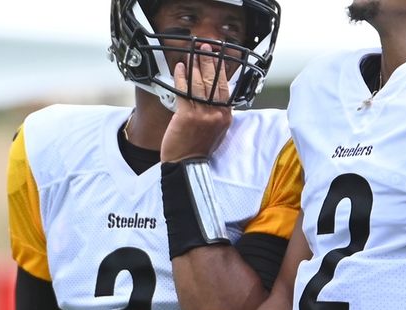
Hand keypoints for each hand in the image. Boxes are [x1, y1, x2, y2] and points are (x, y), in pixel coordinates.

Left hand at [160, 43, 232, 161]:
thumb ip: (217, 113)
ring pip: (199, 85)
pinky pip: (183, 92)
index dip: (221, 70)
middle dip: (209, 61)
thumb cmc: (198, 149)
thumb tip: (214, 95)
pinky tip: (179, 68)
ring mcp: (202, 115)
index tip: (218, 57)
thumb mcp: (216, 131)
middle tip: (205, 48)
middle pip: (213, 82)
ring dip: (195, 66)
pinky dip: (181, 78)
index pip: (225, 88)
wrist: (186, 164)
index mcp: (225, 117)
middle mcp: (216, 114)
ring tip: (192, 55)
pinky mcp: (186, 116)